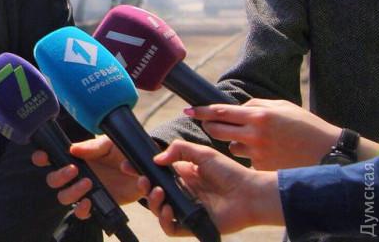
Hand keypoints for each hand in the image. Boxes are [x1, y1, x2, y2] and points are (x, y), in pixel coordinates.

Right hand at [33, 135, 144, 219]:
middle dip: (58, 176)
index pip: (51, 157)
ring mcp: (84, 190)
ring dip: (72, 191)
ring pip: (64, 196)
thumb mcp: (109, 144)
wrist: (143, 170)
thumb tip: (72, 149)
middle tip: (74, 169)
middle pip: (53, 180)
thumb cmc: (122, 152)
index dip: (42, 158)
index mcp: (75, 157)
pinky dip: (82, 210)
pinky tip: (89, 202)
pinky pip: (81, 212)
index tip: (42, 157)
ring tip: (88, 183)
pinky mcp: (96, 204)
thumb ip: (93, 147)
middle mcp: (76, 175)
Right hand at [143, 139, 282, 234]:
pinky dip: (164, 220)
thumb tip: (156, 160)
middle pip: (153, 192)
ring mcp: (186, 208)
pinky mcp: (192, 224)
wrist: (250, 194)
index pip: (156, 173)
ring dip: (152, 202)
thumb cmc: (230, 172)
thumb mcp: (202, 153)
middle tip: (142, 180)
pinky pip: (171, 228)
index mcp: (183, 175)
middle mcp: (182, 192)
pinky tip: (167, 209)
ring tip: (159, 192)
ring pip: (158, 210)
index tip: (128, 166)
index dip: (141, 170)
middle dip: (143, 186)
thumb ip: (178, 150)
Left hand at [187, 98, 339, 169]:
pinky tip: (267, 151)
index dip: (201, 111)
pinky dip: (251, 154)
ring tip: (253, 139)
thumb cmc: (305, 126)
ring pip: (232, 146)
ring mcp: (258, 153)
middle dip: (210, 126)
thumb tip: (236, 107)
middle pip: (218, 130)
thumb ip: (256, 105)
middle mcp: (255, 135)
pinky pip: (247, 158)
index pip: (220, 112)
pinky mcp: (262, 167)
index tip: (188, 110)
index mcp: (258, 116)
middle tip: (210, 123)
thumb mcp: (281, 107)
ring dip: (234, 141)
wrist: (327, 152)